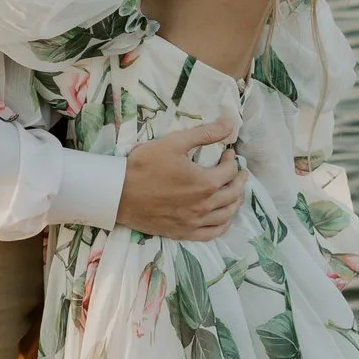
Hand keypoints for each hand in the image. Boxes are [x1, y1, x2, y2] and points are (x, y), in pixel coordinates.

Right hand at [116, 119, 246, 241]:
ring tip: (235, 192)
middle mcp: (204, 206)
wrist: (119, 194)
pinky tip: (223, 217)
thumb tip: (229, 125)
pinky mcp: (184, 233)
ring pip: (226, 215)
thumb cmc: (145, 165)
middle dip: (239, 180)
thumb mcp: (174, 143)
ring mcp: (194, 222)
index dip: (232, 160)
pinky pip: (212, 233)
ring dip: (235, 202)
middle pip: (233, 194)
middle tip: (238, 171)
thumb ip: (204, 134)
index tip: (228, 154)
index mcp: (205, 183)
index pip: (230, 171)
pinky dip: (223, 225)